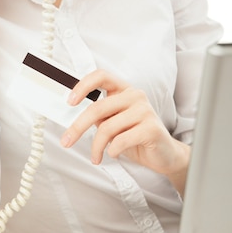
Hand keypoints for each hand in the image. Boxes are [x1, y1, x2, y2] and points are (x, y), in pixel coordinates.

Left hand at [61, 70, 189, 195]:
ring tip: (96, 156)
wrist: (164, 155)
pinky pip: (121, 140)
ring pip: (107, 127)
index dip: (83, 86)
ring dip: (96, 146)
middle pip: (98, 107)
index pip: (101, 76)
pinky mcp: (151, 128)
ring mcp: (145, 110)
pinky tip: (114, 153)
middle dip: (78, 126)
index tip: (70, 101)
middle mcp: (135, 96)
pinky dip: (112, 150)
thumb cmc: (136, 137)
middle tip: (67, 140)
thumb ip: (99, 116)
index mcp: (124, 90)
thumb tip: (74, 116)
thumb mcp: (113, 123)